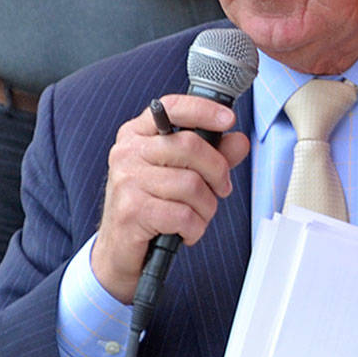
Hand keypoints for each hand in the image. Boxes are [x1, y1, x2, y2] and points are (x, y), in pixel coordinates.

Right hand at [91, 94, 250, 303]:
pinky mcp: (131, 210)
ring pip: (191, 184)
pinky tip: (185, 231)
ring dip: (206, 207)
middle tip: (221, 188)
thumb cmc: (150, 205)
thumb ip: (211, 156)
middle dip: (217, 171)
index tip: (228, 119)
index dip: (204, 110)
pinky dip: (195, 228)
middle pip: (190, 146)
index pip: (172, 107)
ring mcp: (126, 180)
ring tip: (197, 215)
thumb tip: (239, 141)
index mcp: (137, 134)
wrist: (118, 249)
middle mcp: (127, 151)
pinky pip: (183, 215)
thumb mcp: (180, 174)